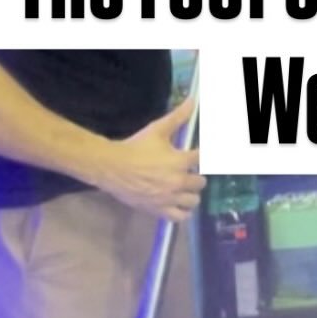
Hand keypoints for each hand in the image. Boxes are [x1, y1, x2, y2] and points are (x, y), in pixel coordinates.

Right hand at [96, 96, 205, 220]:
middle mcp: (178, 181)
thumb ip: (178, 117)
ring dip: (191, 193)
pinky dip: (182, 211)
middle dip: (196, 176)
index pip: (204, 158)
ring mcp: (169, 198)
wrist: (111, 167)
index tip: (199, 155)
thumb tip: (193, 100)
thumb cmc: (136, 147)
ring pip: (193, 200)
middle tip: (187, 171)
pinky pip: (180, 216)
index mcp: (180, 161)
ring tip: (183, 188)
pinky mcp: (158, 210)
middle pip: (201, 182)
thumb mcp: (157, 129)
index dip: (205, 155)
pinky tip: (178, 204)